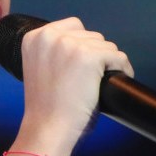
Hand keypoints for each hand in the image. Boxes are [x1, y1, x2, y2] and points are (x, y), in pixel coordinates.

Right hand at [18, 17, 132, 142]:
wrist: (47, 128)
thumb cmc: (44, 107)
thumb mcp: (38, 68)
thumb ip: (52, 52)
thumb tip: (80, 47)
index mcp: (34, 38)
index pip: (71, 27)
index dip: (81, 45)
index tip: (83, 64)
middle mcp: (50, 36)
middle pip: (90, 35)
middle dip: (94, 54)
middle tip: (91, 77)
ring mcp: (70, 45)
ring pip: (105, 45)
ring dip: (107, 62)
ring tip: (100, 81)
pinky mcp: (89, 56)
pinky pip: (117, 56)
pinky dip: (122, 69)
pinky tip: (115, 81)